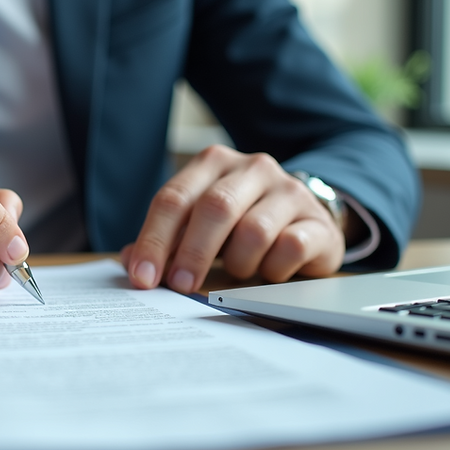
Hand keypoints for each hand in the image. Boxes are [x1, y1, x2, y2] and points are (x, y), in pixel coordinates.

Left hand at [120, 144, 344, 293]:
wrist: (305, 218)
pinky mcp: (317, 220)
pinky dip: (273, 268)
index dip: (154, 239)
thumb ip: (167, 239)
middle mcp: (252, 168)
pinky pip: (290, 248)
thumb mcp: (199, 224)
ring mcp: (288, 190)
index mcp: (213, 163)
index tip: (143, 276)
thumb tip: (131, 262)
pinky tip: (269, 271)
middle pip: (214, 208)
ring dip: (238, 262)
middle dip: (192, 253)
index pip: (174, 198)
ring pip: (253, 231)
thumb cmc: (240, 223)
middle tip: (180, 286)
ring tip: (237, 270)